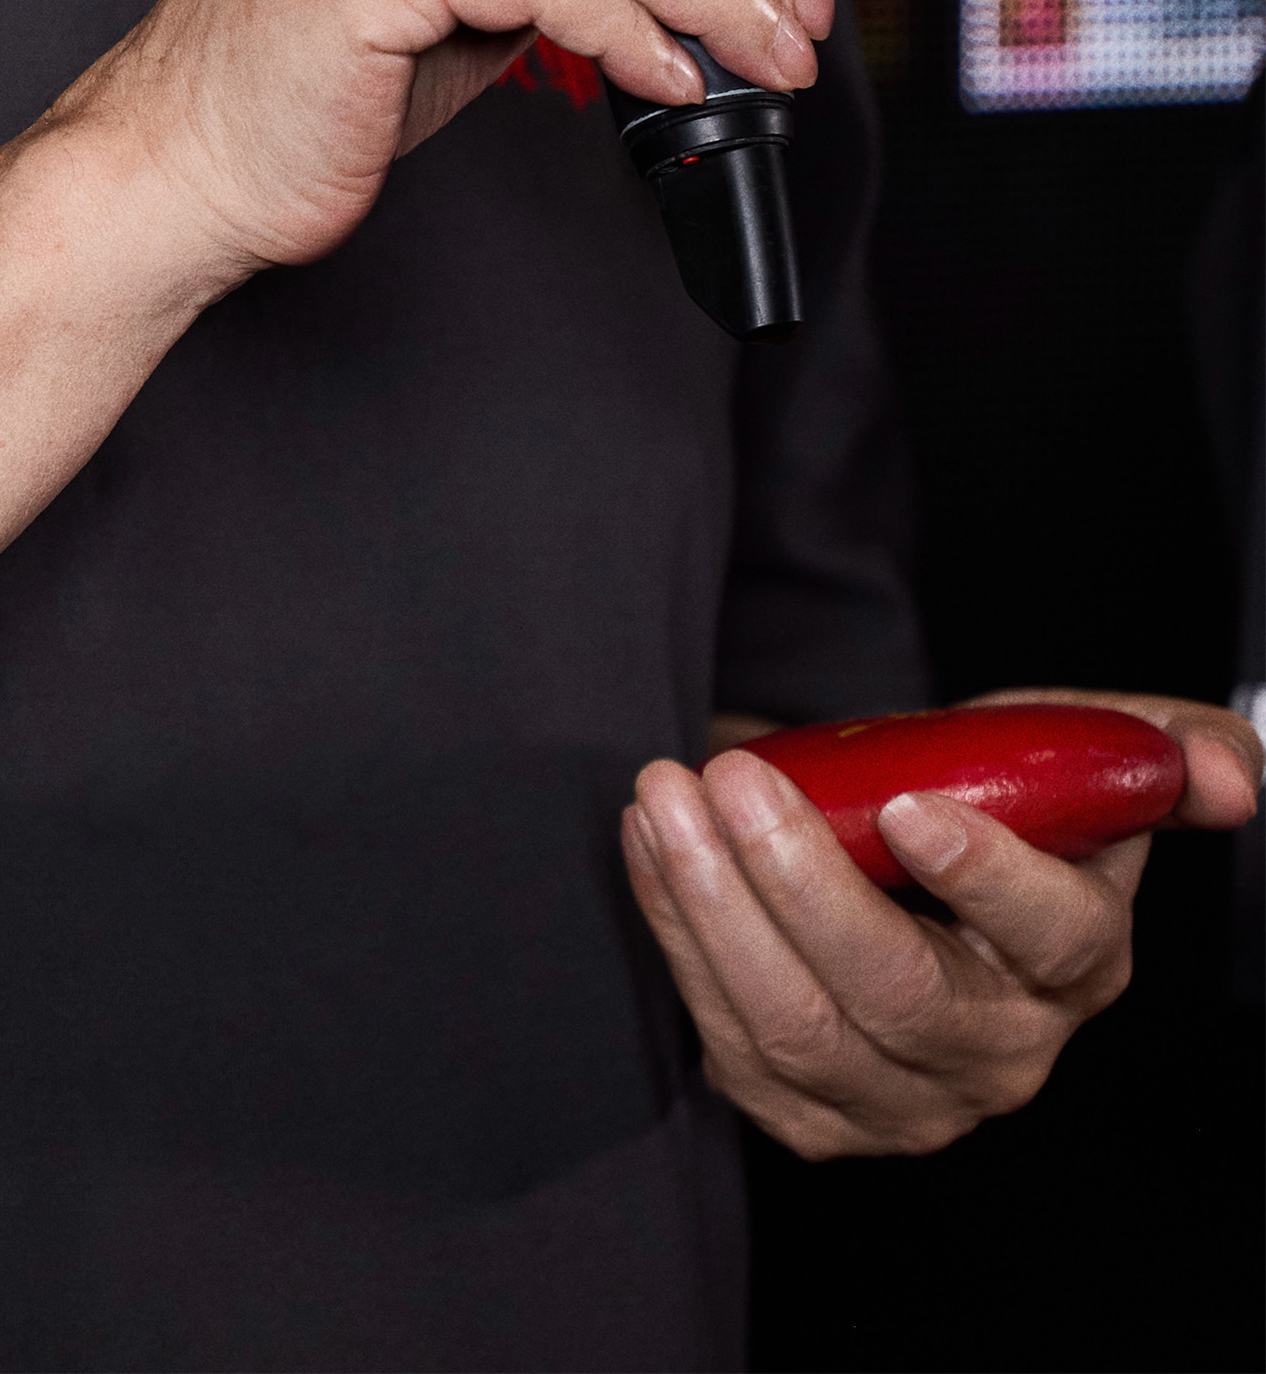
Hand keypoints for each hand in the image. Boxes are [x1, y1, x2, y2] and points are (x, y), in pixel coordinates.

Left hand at [623, 689, 1263, 1157]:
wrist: (887, 852)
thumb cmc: (988, 799)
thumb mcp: (1073, 751)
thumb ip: (1156, 748)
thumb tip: (1225, 778)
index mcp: (1076, 962)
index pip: (1050, 937)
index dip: (985, 877)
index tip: (908, 805)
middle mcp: (997, 1051)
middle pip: (896, 995)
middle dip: (799, 881)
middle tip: (732, 777)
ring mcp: (900, 1100)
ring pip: (797, 1028)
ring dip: (712, 903)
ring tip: (668, 795)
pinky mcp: (807, 1111)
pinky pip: (728, 1038)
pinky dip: (675, 931)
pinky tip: (651, 843)